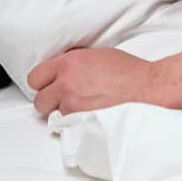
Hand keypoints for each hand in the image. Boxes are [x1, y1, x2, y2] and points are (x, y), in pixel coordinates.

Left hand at [28, 47, 155, 114]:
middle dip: (49, 101)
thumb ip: (75, 63)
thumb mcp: (97, 55)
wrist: (146, 87)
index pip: (35, 76)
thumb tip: (66, 70)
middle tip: (62, 100)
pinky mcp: (82, 121)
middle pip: (39, 101)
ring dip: (66, 113)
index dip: (42, 83)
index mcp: (69, 63)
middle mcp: (66, 84)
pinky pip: (69, 125)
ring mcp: (73, 105)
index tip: (48, 85)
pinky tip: (90, 115)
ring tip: (84, 108)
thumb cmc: (129, 71)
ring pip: (55, 115)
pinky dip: (77, 123)